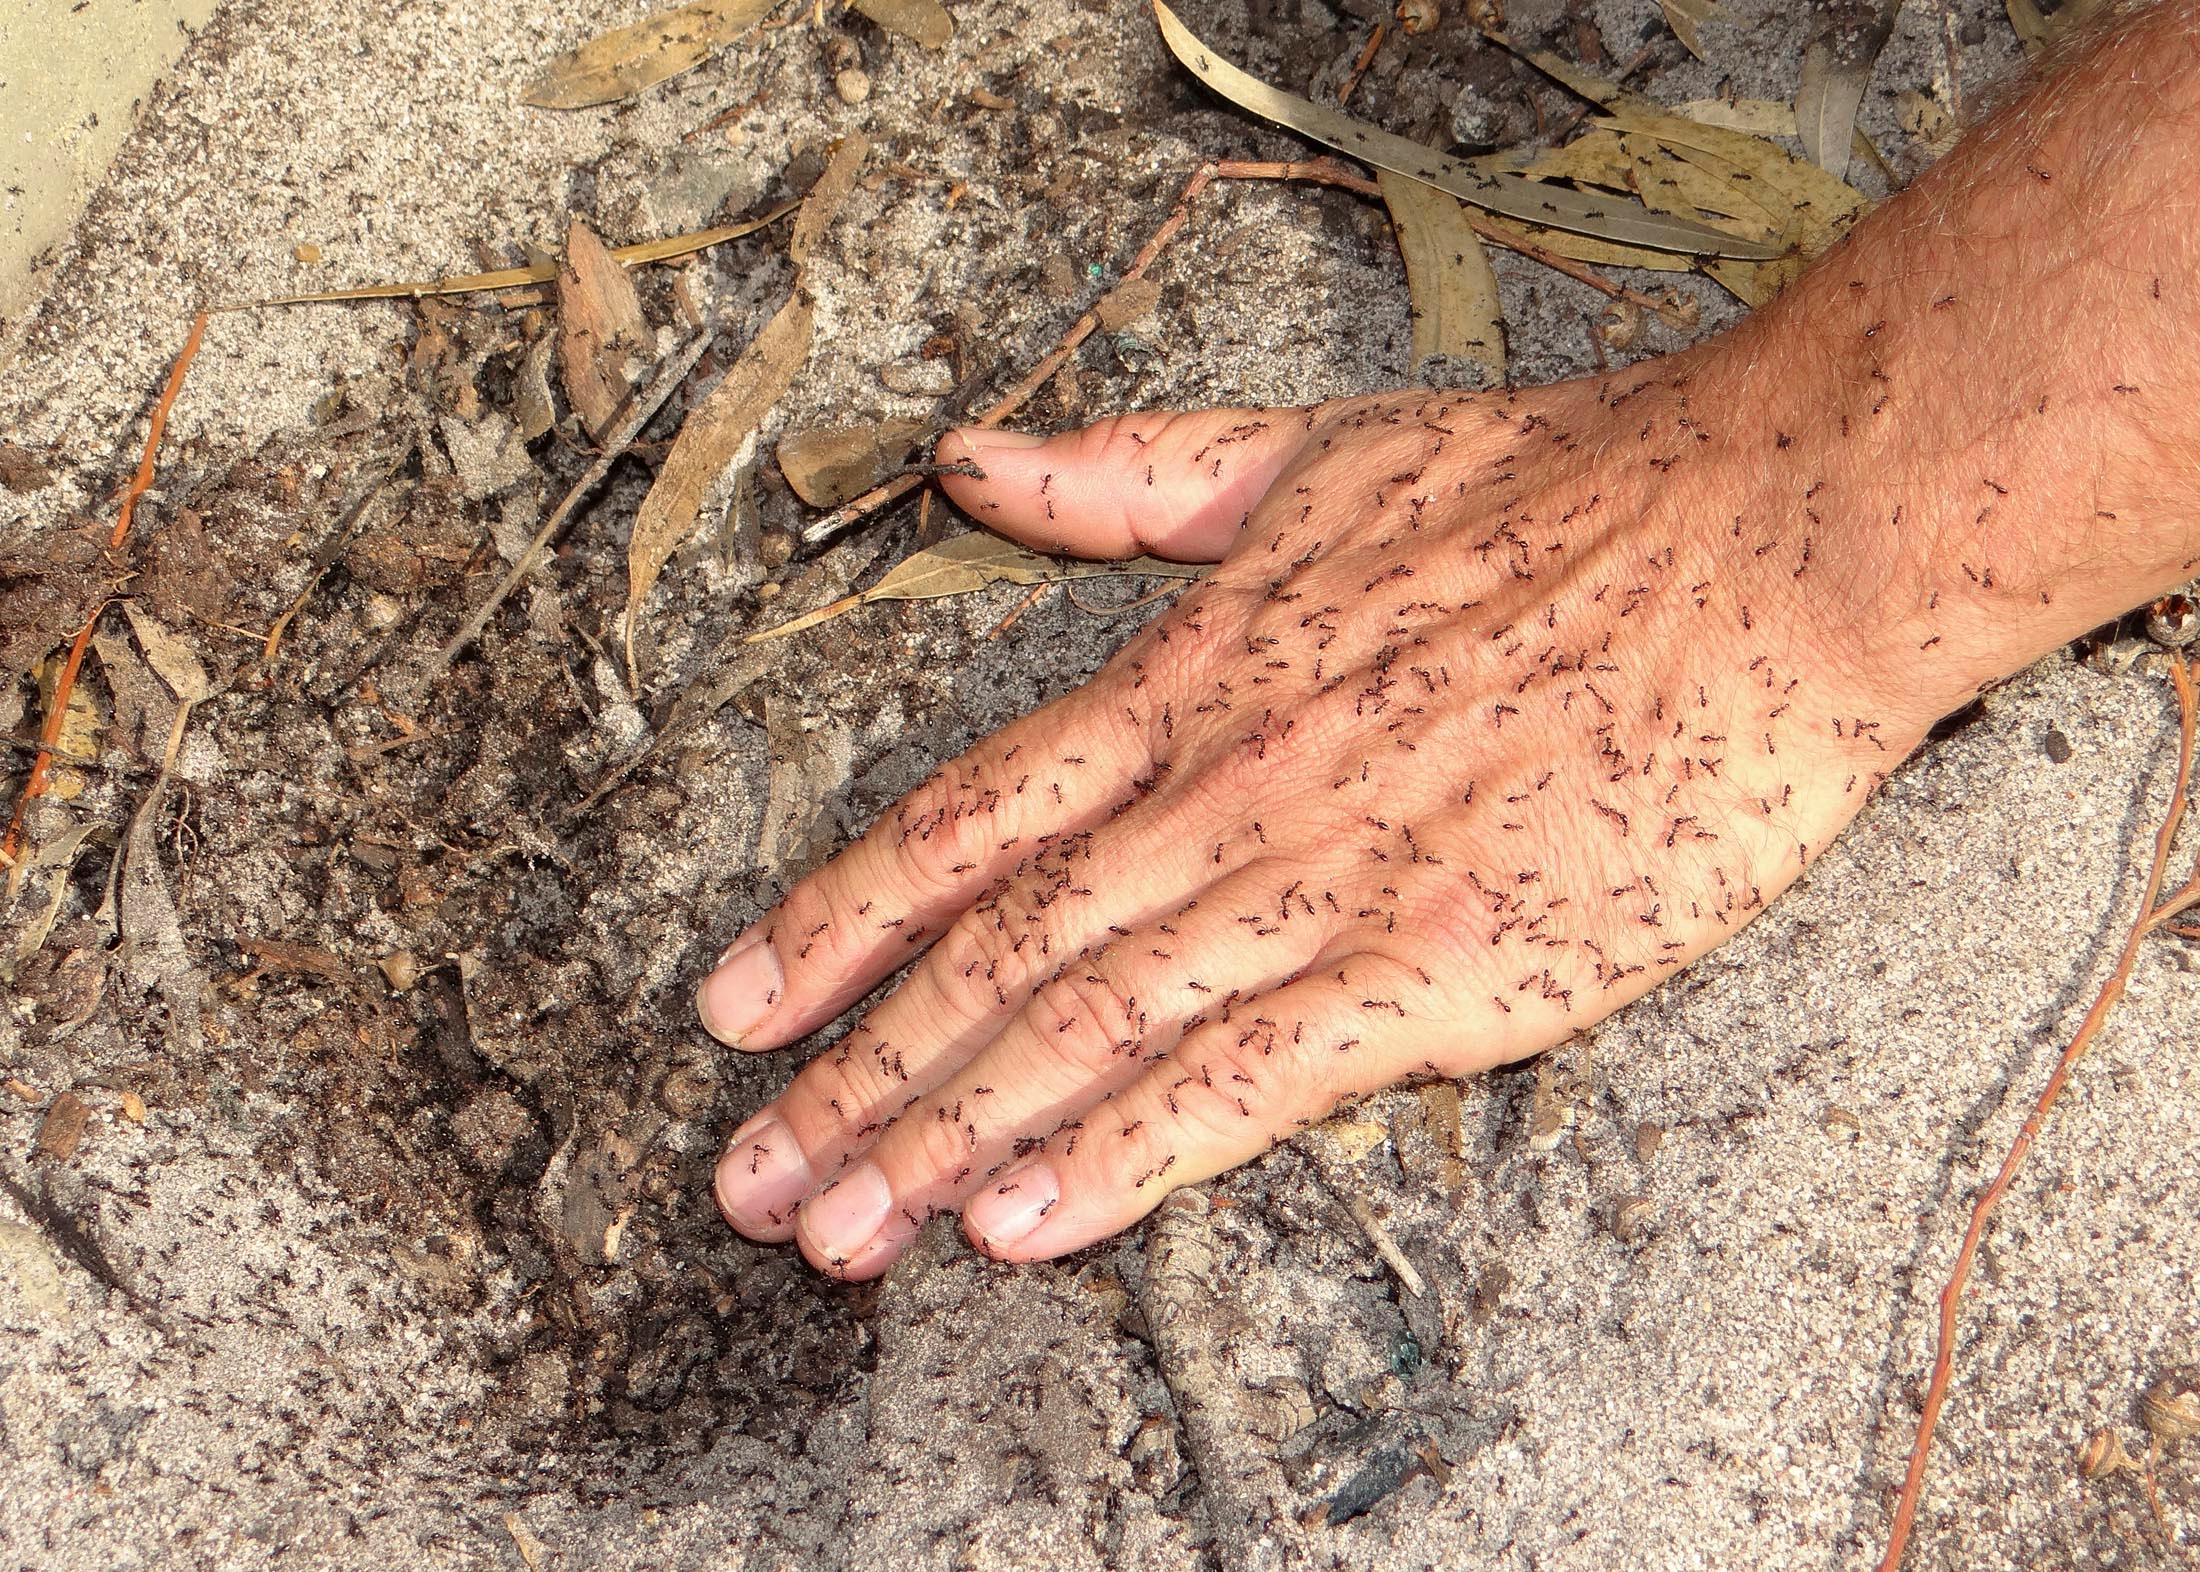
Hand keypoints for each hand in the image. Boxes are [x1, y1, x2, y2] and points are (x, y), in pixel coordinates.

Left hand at [697, 346, 1927, 1278]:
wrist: (1769, 536)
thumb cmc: (1563, 491)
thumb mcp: (1314, 450)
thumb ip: (1130, 473)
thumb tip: (975, 463)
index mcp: (1196, 677)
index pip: (969, 820)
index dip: (837, 921)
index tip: (732, 1008)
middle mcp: (1229, 788)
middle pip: (998, 951)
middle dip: (859, 1076)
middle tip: (746, 1180)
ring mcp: (1330, 880)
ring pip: (1090, 1024)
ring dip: (948, 1134)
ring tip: (840, 1230)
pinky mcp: (1446, 965)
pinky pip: (1251, 1077)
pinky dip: (1130, 1154)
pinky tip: (1028, 1224)